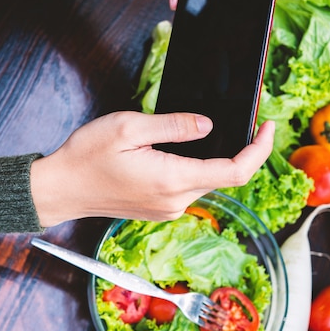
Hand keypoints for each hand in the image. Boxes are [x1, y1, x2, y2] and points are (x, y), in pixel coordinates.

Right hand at [30, 111, 273, 226]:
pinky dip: (197, 168)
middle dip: (241, 149)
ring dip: (217, 158)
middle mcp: (176, 201)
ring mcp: (168, 209)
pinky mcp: (159, 209)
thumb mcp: (130, 128)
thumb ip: (174, 126)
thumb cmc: (88, 156)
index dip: (260, 150)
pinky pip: (189, 187)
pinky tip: (184, 150)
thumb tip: (208, 125)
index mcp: (173, 180)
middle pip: (225, 176)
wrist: (61, 189)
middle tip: (247, 121)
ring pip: (207, 181)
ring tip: (211, 131)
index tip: (268, 127)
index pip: (236, 171)